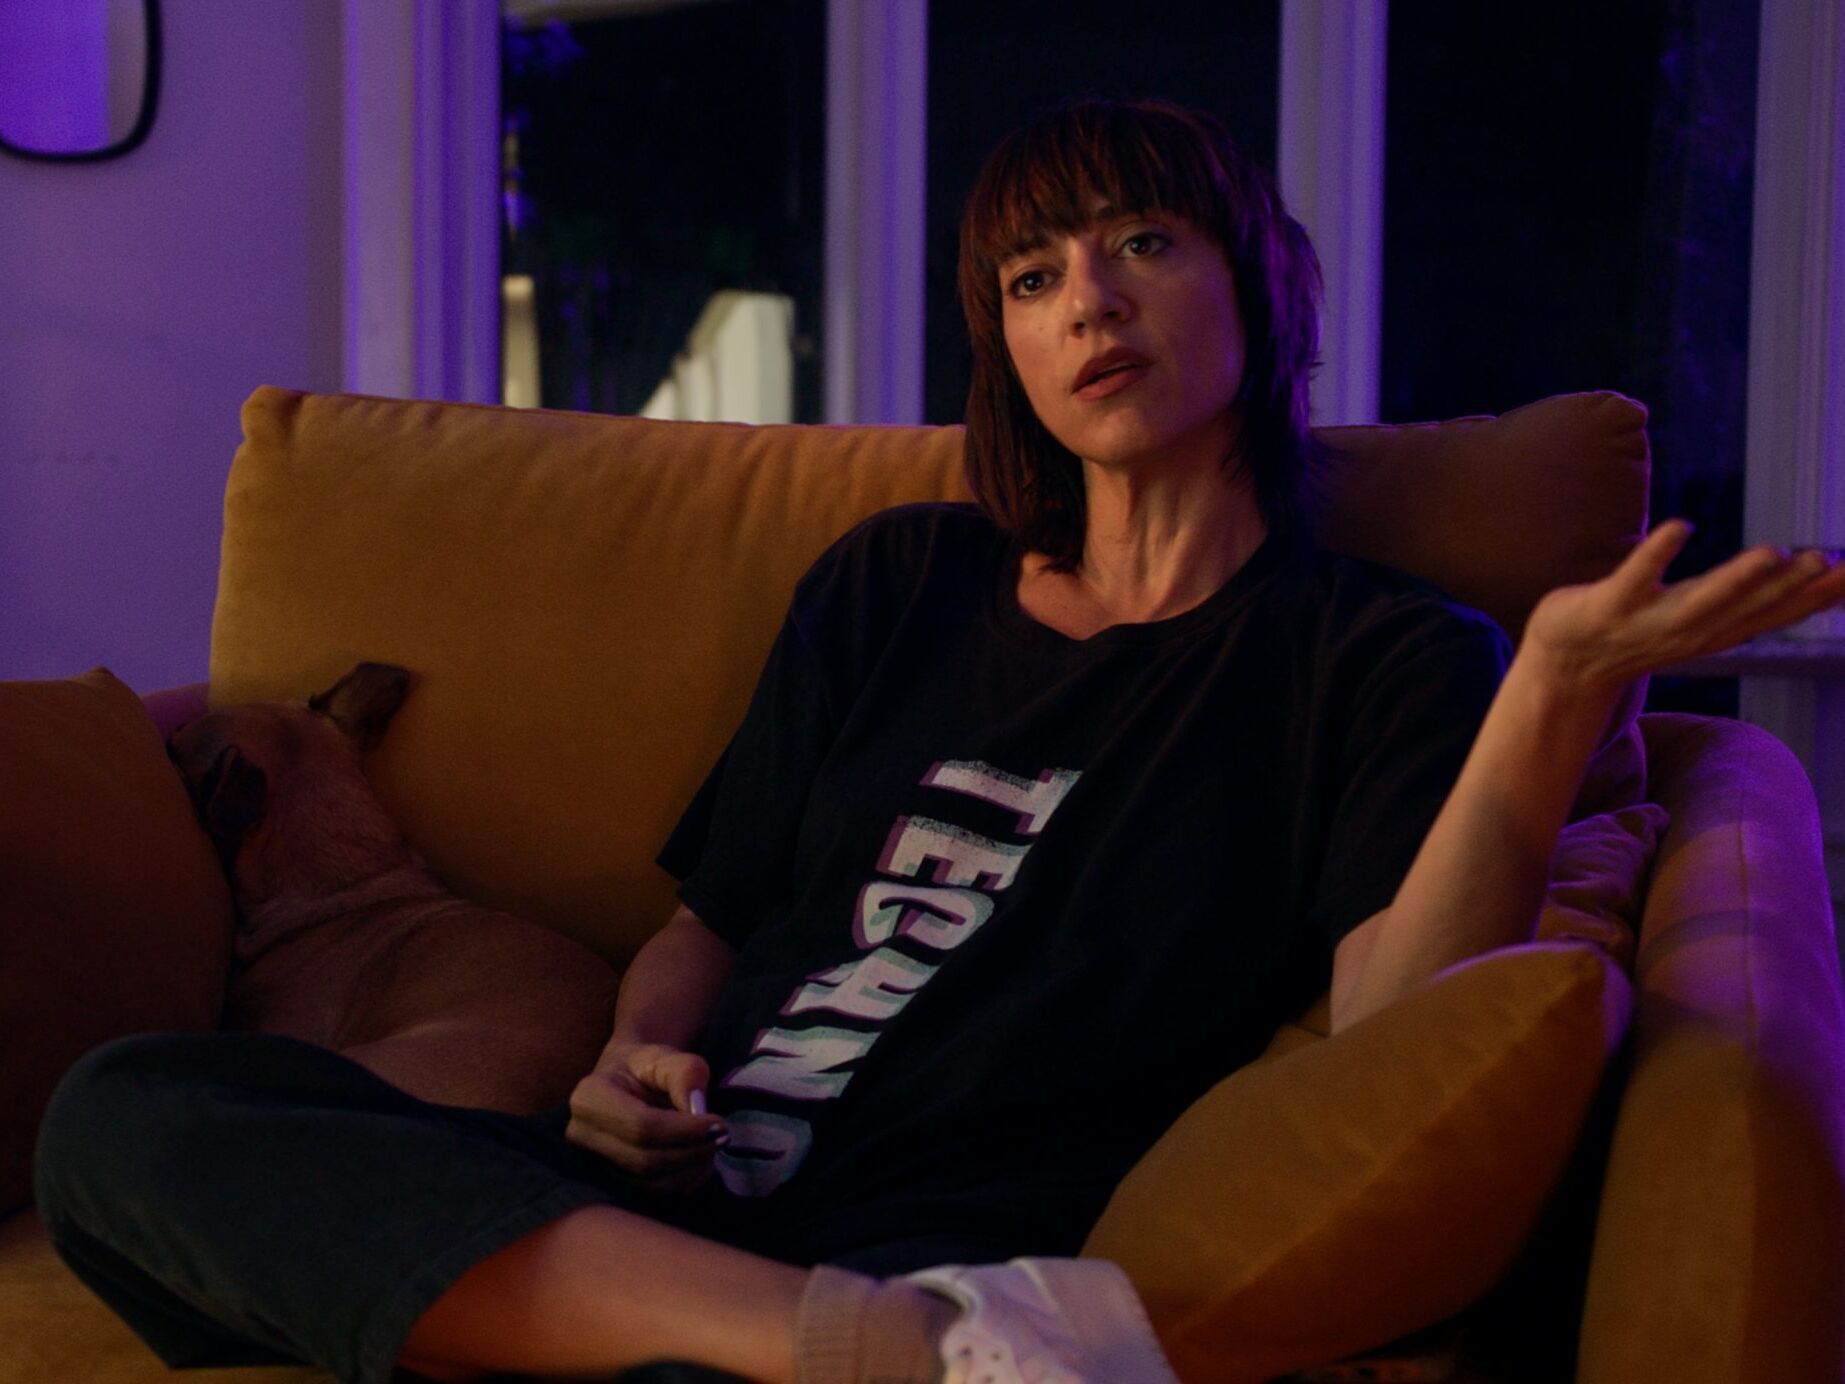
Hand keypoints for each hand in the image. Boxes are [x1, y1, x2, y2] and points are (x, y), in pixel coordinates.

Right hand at [565, 1040, 728, 1192]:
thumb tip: (698, 1109)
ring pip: (650, 1183)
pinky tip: (700, 1159)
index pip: (640, 1126)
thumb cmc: (647, 1067)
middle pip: (645, 1160)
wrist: (628, 1082)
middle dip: (692, 1151)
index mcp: (589, 1097)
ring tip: (714, 1145)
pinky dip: (685, 1180)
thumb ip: (685, 1073)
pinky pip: (654, 1194)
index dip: (684, 1130)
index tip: (719, 1123)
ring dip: (692, 1169)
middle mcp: (582, 1135)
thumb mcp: (667, 1056)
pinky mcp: (611, 1181)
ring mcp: (594, 1163)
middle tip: (723, 1135)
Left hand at [1522, 521, 1844, 694]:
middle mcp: (1686, 632)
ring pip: (1698, 600)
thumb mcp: (1700, 619)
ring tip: (1773, 552)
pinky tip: (1681, 526)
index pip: (1770, 617)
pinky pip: (1634, 578)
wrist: (1562, 665)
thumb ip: (1747, 600)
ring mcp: (1645, 621)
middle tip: (1825, 562)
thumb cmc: (1638, 631)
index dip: (1812, 600)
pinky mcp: (1607, 606)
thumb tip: (1798, 576)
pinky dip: (1656, 554)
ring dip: (1735, 579)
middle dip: (1786, 588)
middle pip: (1743, 610)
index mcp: (1711, 632)